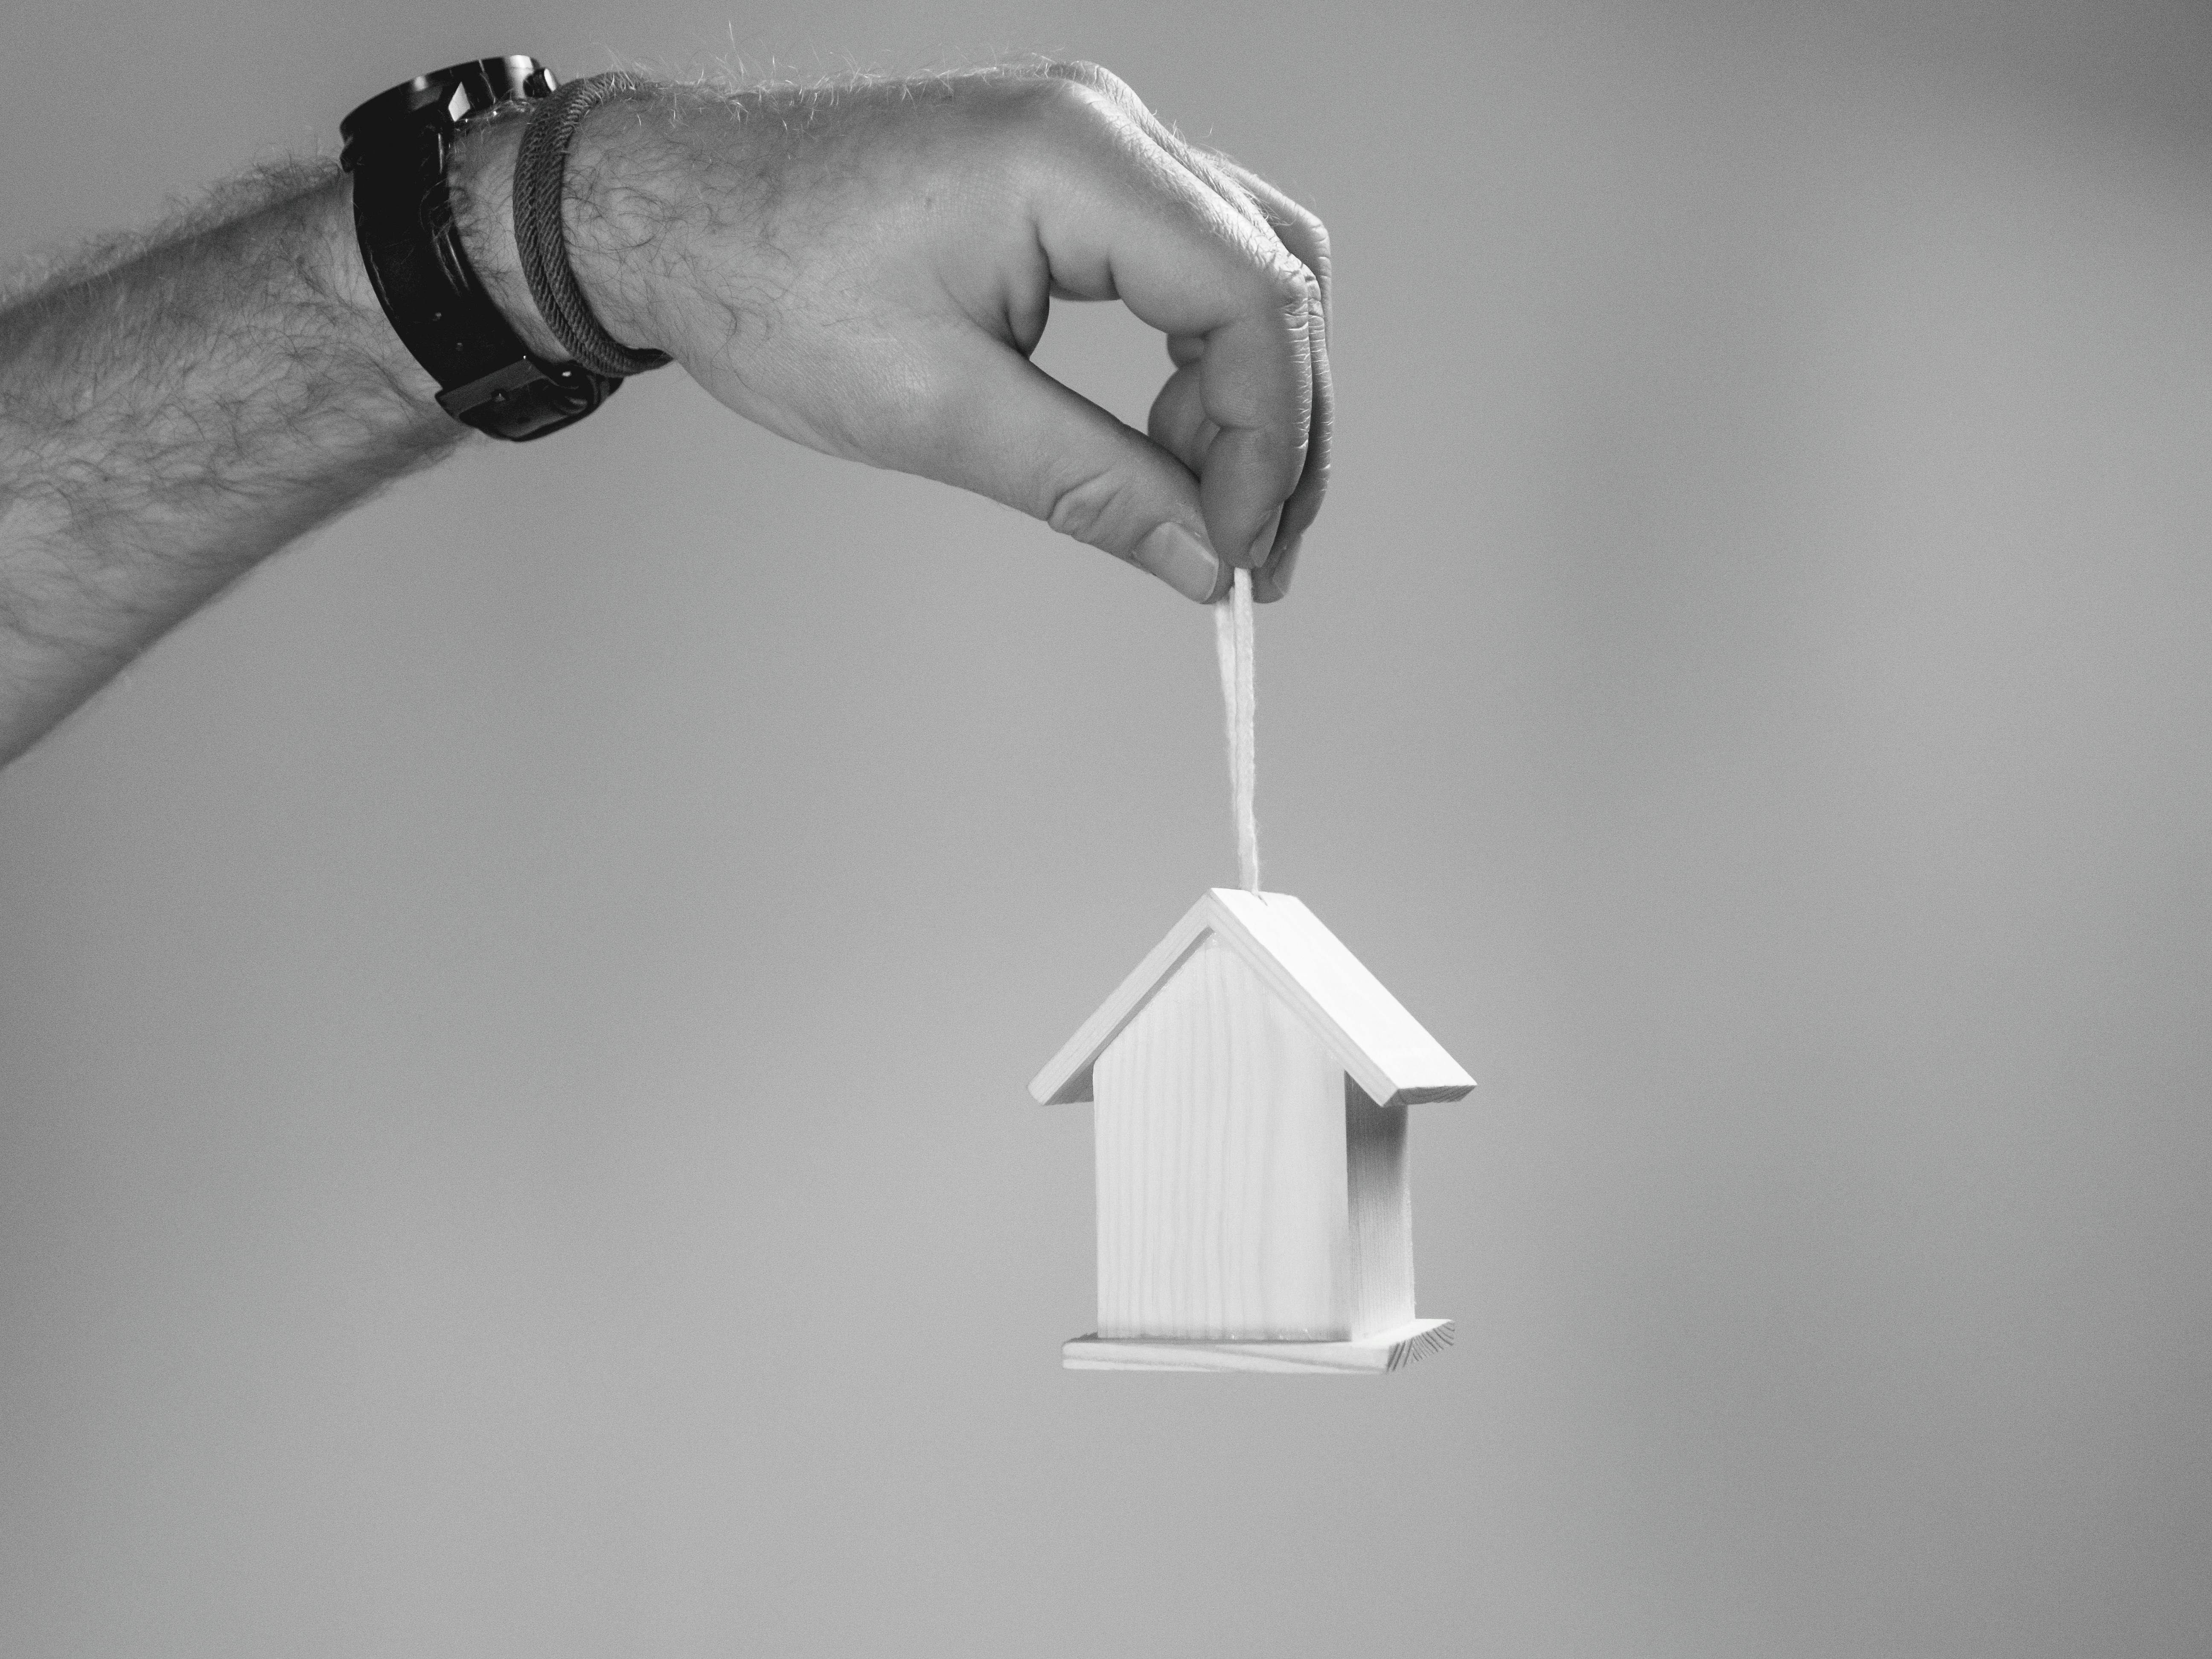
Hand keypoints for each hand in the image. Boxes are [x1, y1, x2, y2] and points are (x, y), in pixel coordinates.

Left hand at [559, 64, 1330, 602]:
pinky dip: (1197, 356)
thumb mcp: (938, 411)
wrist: (668, 210)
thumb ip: (1094, 485)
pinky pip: (1186, 258)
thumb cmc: (764, 283)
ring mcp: (1092, 139)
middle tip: (1251, 553)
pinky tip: (1166, 437)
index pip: (1255, 300)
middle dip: (1279, 427)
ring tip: (1207, 505)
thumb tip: (1203, 559)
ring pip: (1247, 265)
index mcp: (1076, 161)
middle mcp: (1106, 127)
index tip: (1237, 551)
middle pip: (1277, 275)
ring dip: (1249, 394)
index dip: (1268, 441)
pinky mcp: (1068, 171)